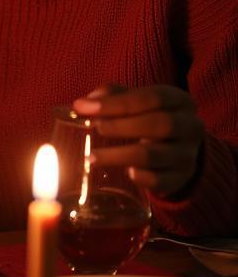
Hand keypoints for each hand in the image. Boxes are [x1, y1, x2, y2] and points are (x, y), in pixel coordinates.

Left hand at [72, 83, 204, 196]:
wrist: (180, 149)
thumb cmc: (149, 117)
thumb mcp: (137, 101)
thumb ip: (112, 96)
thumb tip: (85, 103)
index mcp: (179, 101)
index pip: (151, 98)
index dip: (116, 103)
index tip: (85, 107)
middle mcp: (190, 127)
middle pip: (159, 124)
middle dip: (121, 126)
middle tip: (95, 128)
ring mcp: (188, 155)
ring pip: (153, 155)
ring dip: (118, 156)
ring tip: (92, 157)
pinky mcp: (181, 179)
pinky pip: (160, 180)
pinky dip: (141, 177)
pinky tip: (126, 173)